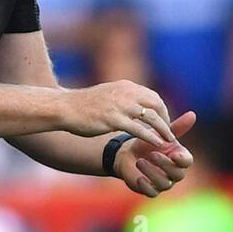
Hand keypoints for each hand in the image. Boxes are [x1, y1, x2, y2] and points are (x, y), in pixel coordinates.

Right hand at [61, 80, 175, 147]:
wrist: (64, 108)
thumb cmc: (83, 105)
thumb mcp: (107, 95)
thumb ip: (121, 98)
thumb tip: (131, 104)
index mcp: (125, 86)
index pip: (152, 96)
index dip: (161, 110)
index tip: (163, 123)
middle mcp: (126, 93)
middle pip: (156, 104)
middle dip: (165, 119)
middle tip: (168, 133)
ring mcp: (120, 105)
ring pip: (151, 116)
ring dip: (163, 129)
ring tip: (168, 141)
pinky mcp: (113, 119)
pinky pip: (139, 129)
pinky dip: (150, 137)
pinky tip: (156, 145)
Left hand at [116, 110, 196, 196]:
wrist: (130, 154)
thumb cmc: (149, 142)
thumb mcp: (160, 133)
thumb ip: (176, 127)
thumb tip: (193, 114)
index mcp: (179, 158)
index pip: (187, 161)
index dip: (182, 159)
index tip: (173, 153)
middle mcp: (174, 172)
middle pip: (177, 174)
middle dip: (165, 164)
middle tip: (152, 154)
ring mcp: (164, 182)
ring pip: (164, 183)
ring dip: (152, 173)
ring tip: (140, 161)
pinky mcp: (151, 190)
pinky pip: (152, 193)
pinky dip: (146, 186)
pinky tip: (139, 178)